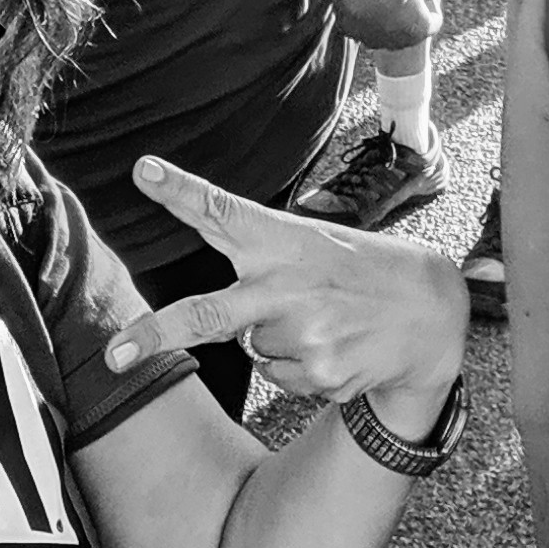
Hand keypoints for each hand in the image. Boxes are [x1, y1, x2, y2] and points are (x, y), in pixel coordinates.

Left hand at [101, 154, 468, 421]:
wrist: (433, 315)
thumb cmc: (357, 272)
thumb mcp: (311, 241)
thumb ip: (253, 250)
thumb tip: (203, 283)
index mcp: (282, 243)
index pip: (225, 209)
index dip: (180, 191)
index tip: (143, 171)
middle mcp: (286, 288)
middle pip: (206, 315)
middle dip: (154, 335)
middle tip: (115, 355)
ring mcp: (305, 335)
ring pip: (251, 349)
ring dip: (277, 340)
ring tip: (326, 321)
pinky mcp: (321, 374)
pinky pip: (277, 376)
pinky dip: (300, 367)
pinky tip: (338, 345)